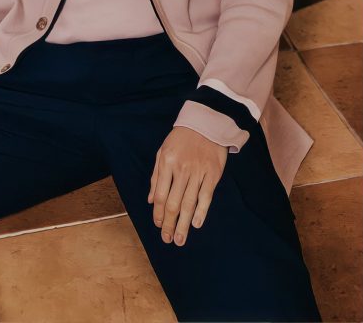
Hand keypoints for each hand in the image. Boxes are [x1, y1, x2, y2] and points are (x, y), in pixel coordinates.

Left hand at [147, 126, 227, 245]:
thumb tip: (150, 200)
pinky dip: (201, 212)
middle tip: (168, 239)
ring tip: (180, 239)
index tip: (158, 226)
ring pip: (189, 203)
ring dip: (184, 224)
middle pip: (174, 203)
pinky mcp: (213, 174)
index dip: (158, 213)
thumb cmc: (181, 139)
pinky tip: (196, 224)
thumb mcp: (162, 152)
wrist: (206, 124)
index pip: (160, 195)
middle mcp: (181, 169)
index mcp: (166, 162)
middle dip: (169, 224)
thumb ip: (156, 176)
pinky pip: (206, 197)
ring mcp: (198, 172)